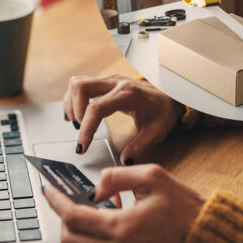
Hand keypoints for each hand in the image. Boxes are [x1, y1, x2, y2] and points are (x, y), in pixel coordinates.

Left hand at [44, 164, 205, 242]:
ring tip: (97, 206)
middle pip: (70, 239)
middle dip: (62, 218)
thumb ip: (116, 176)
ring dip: (83, 227)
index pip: (74, 217)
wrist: (207, 237)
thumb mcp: (152, 176)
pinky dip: (100, 235)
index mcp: (123, 226)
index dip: (56, 202)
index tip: (48, 189)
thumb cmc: (184, 206)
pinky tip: (116, 217)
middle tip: (65, 199)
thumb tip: (95, 189)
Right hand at [63, 75, 183, 164]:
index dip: (86, 128)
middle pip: (80, 87)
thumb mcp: (157, 131)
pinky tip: (76, 115)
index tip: (82, 146)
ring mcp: (109, 81)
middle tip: (80, 131)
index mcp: (128, 95)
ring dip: (72, 104)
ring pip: (77, 83)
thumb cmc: (164, 110)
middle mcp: (115, 83)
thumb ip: (141, 146)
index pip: (97, 108)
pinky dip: (73, 100)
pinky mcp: (105, 83)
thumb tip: (125, 161)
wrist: (171, 94)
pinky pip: (81, 85)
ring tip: (78, 124)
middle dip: (74, 111)